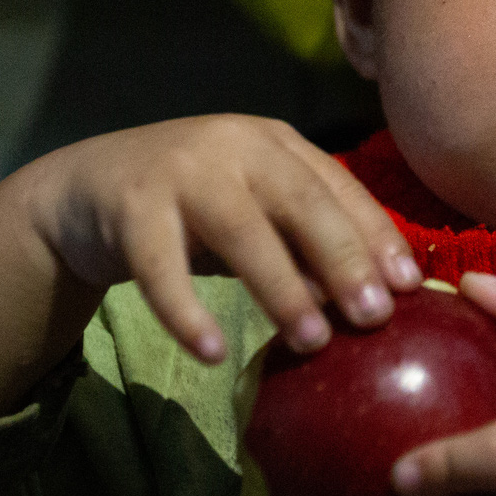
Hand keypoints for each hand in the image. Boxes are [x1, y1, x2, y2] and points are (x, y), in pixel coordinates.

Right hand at [25, 115, 421, 357]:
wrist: (85, 188)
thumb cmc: (193, 208)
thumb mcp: (255, 213)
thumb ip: (306, 244)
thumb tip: (377, 302)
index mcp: (275, 143)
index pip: (338, 187)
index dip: (376, 235)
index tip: (410, 287)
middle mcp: (233, 146)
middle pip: (300, 201)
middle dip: (343, 259)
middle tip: (374, 317)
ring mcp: (179, 171)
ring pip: (240, 231)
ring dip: (280, 288)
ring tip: (310, 342)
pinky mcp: (129, 206)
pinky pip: (161, 267)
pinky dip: (187, 311)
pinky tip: (212, 352)